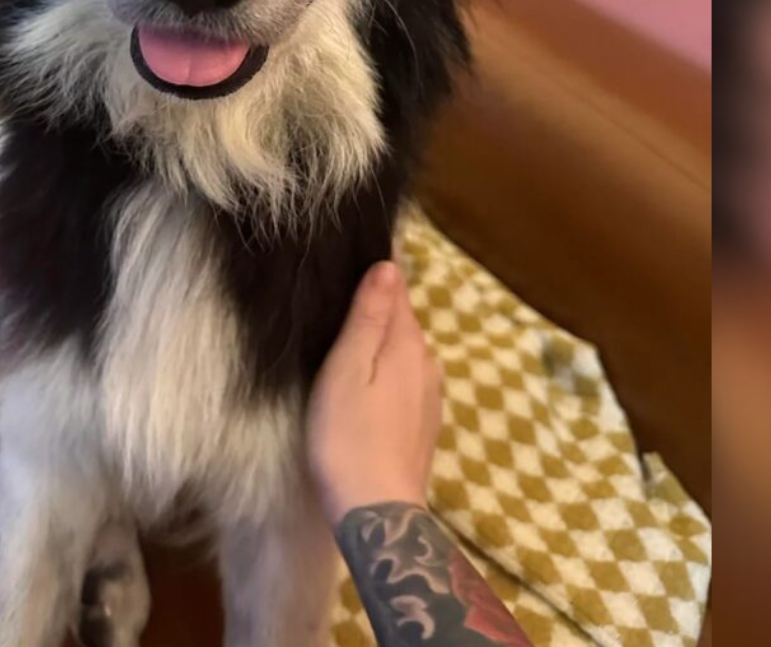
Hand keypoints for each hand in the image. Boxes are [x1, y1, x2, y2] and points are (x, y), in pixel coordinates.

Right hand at [307, 260, 442, 526]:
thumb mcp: (345, 369)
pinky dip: (389, 373)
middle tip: (339, 300)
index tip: (352, 260)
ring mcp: (431, 396)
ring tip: (349, 342)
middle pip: (403, 321)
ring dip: (383, 343)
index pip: (398, 289)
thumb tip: (388, 265)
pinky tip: (368, 385)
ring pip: (406, 353)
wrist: (377, 511)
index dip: (377, 274)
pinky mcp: (425, 424)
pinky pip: (407, 381)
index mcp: (408, 343)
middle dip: (379, 308)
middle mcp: (428, 363)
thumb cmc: (348, 437)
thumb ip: (368, 317)